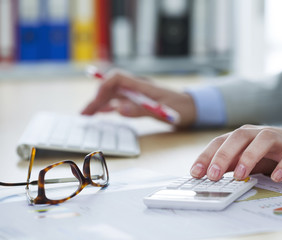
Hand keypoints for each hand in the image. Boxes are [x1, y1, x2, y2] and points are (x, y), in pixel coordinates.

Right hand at [81, 69, 195, 126]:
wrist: (193, 108)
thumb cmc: (181, 108)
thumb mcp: (163, 111)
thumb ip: (141, 110)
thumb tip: (118, 109)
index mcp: (142, 85)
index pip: (117, 78)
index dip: (103, 86)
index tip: (96, 101)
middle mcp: (137, 87)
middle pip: (111, 88)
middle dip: (96, 99)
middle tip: (83, 114)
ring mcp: (138, 95)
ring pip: (113, 95)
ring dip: (100, 103)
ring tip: (86, 115)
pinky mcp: (140, 102)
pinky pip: (120, 102)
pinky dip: (109, 107)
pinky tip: (101, 113)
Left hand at [190, 124, 281, 181]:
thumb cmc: (271, 152)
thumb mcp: (247, 157)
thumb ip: (231, 164)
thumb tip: (208, 176)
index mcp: (243, 136)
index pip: (221, 141)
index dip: (206, 156)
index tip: (195, 173)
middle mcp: (258, 133)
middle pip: (239, 137)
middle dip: (223, 155)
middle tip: (213, 175)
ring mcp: (279, 139)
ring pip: (263, 140)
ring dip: (249, 156)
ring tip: (240, 175)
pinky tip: (276, 178)